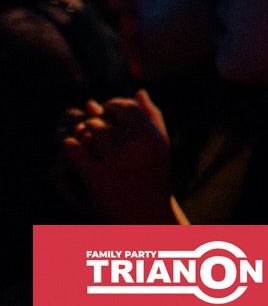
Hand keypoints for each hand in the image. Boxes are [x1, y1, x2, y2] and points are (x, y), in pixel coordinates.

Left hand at [61, 89, 176, 223]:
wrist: (147, 214)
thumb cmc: (154, 176)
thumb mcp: (160, 145)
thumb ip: (153, 116)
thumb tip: (138, 91)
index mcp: (153, 138)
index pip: (127, 108)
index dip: (113, 105)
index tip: (105, 109)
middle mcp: (137, 148)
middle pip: (107, 119)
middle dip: (96, 119)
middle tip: (90, 122)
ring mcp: (116, 163)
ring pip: (91, 131)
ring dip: (83, 129)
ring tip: (82, 135)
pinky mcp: (97, 179)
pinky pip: (75, 149)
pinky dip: (70, 144)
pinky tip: (71, 146)